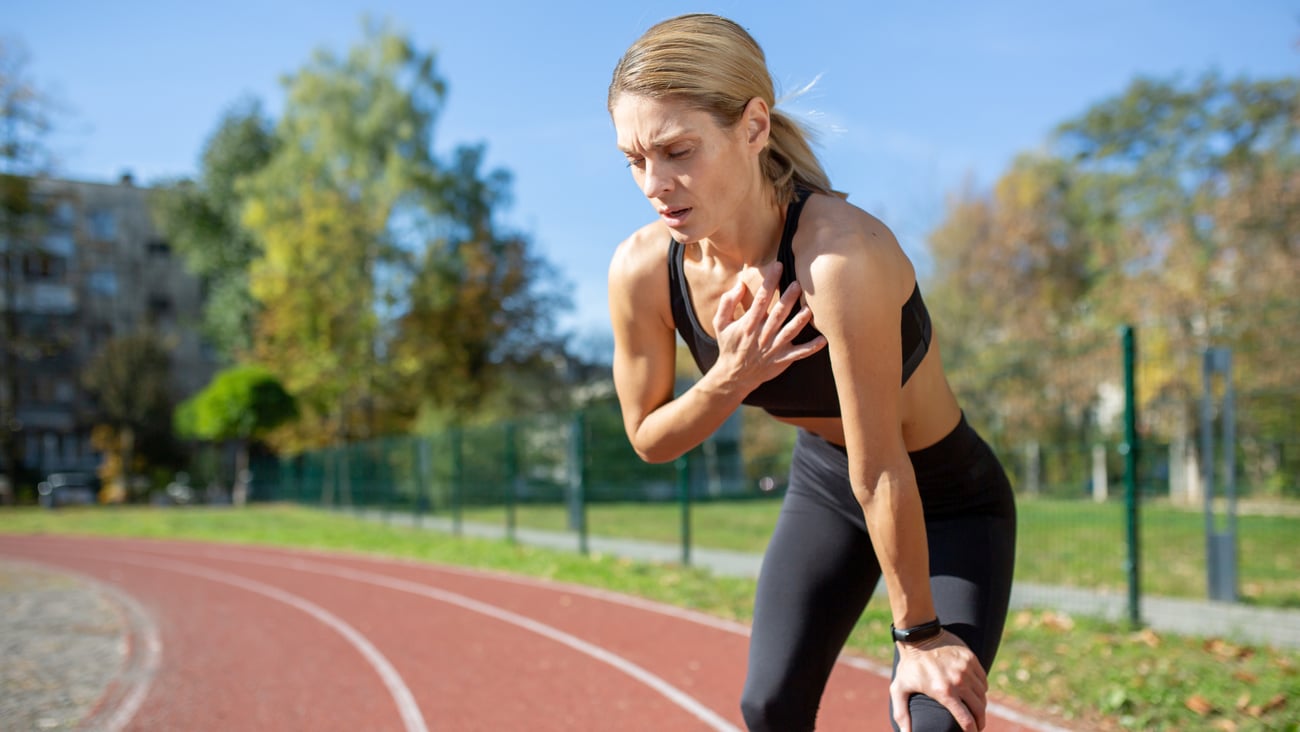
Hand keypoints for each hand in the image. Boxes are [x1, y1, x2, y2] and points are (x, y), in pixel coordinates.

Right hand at [711, 261, 825, 390]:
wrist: (734, 375)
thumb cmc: (729, 345)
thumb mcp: (720, 324)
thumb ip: (727, 303)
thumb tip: (739, 284)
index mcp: (748, 324)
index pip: (760, 300)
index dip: (770, 282)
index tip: (778, 266)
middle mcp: (762, 335)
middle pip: (777, 314)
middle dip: (788, 299)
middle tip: (798, 285)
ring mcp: (773, 348)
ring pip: (789, 332)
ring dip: (800, 321)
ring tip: (809, 309)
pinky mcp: (782, 360)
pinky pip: (799, 354)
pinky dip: (811, 348)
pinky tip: (823, 340)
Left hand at [890, 630, 987, 731]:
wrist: (918, 636)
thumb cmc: (908, 665)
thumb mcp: (899, 689)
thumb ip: (901, 714)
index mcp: (944, 692)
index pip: (966, 720)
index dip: (971, 731)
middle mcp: (959, 681)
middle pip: (979, 710)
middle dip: (980, 722)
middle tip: (977, 726)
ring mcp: (966, 669)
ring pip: (982, 695)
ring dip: (980, 705)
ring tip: (975, 710)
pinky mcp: (971, 658)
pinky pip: (983, 680)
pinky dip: (981, 689)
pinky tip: (975, 693)